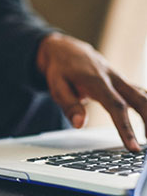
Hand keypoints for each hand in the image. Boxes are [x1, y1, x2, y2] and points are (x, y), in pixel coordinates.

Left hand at [37, 33, 146, 150]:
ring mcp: (120, 79)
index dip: (126, 127)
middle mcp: (113, 78)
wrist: (66, 49)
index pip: (116, 106)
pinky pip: (140, 94)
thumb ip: (69, 105)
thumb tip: (80, 125)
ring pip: (144, 96)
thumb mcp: (56, 86)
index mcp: (96, 80)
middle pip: (140, 99)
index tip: (133, 147)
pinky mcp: (122, 82)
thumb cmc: (60, 68)